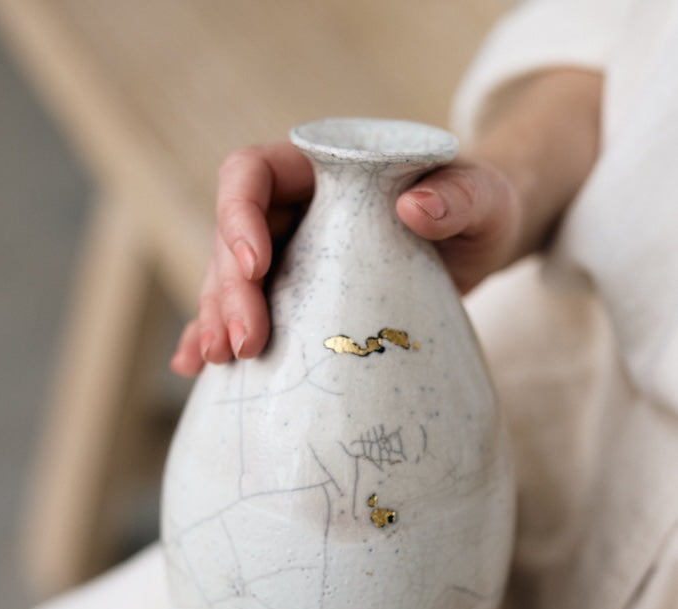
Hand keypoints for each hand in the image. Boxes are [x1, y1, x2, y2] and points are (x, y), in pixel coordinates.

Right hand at [171, 70, 600, 376]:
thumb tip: (415, 206)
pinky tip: (197, 367)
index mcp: (319, 168)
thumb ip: (460, 196)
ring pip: (229, 283)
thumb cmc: (482, 209)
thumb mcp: (484, 199)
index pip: (252, 175)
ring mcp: (289, 258)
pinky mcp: (294, 299)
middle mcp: (293, 211)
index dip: (240, 214)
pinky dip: (216, 337)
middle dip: (229, 290)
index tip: (256, 263)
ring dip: (218, 320)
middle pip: (232, 239)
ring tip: (222, 360)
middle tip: (245, 343)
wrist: (479, 248)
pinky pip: (245, 315)